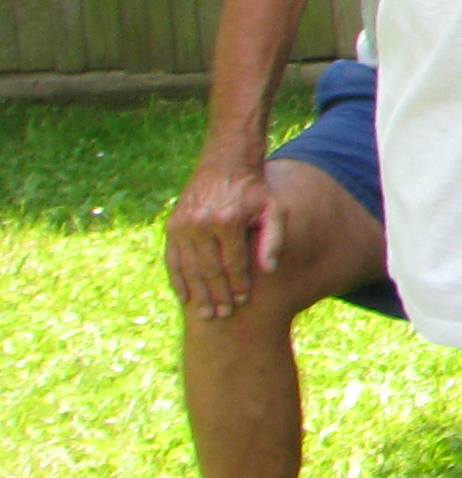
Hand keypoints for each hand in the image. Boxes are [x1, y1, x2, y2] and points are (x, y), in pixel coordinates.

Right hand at [165, 160, 278, 321]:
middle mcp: (201, 224)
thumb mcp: (273, 209)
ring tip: (206, 314)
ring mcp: (183, 225)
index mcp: (227, 221)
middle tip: (224, 315)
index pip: (233, 263)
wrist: (226, 162)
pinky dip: (178, 279)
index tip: (244, 301)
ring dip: (197, 294)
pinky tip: (185, 297)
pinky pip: (172, 259)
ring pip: (189, 268)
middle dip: (217, 296)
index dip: (238, 285)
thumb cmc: (255, 190)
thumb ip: (273, 239)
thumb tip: (269, 270)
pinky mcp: (172, 225)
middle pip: (209, 270)